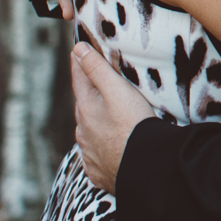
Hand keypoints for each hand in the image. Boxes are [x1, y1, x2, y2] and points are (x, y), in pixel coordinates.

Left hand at [71, 42, 158, 194]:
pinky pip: (98, 157)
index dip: (79, 64)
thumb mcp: (117, 90)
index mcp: (85, 109)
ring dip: (95, 124)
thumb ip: (97, 68)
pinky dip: (102, 149)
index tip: (77, 51)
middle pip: (83, 108)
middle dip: (88, 96)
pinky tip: (110, 149)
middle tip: (96, 85)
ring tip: (106, 118)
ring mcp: (90, 154)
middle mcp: (83, 132)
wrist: (144, 168)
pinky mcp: (100, 172)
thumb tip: (77, 49)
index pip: (79, 80)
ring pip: (89, 133)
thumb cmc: (133, 124)